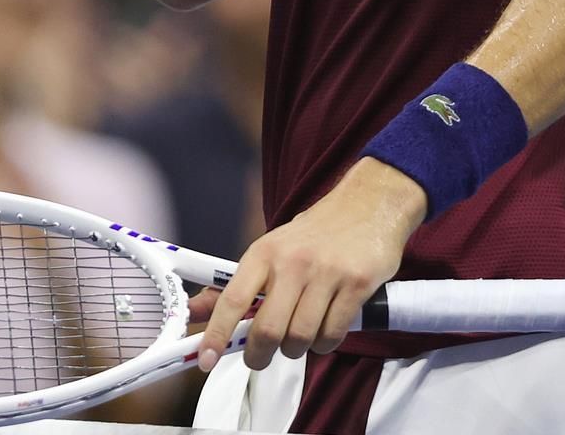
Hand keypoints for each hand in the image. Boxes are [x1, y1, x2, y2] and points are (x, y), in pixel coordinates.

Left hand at [190, 158, 423, 370]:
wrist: (368, 203)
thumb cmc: (313, 234)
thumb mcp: (271, 249)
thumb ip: (238, 285)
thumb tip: (196, 311)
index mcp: (263, 252)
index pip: (232, 300)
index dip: (216, 334)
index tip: (206, 360)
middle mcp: (292, 262)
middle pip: (268, 330)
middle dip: (259, 355)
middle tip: (259, 359)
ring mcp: (326, 273)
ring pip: (301, 337)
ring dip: (296, 350)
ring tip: (297, 340)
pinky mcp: (357, 284)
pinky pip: (333, 334)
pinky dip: (325, 344)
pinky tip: (324, 333)